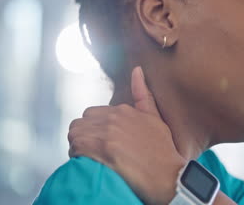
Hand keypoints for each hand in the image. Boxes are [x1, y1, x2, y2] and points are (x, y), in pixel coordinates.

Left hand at [68, 66, 185, 204]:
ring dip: (79, 146)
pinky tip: (90, 163)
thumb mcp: (155, 118)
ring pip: (75, 134)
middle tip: (95, 152)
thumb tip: (137, 70)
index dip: (95, 130)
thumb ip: (143, 95)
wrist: (168, 174)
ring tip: (92, 158)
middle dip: (84, 136)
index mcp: (123, 110)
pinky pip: (75, 147)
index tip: (103, 143)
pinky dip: (78, 156)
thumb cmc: (163, 150)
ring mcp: (106, 132)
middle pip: (81, 123)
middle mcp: (113, 118)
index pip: (92, 114)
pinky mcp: (100, 148)